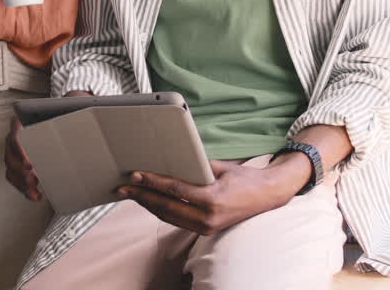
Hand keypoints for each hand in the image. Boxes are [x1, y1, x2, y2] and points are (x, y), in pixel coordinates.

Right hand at [3, 90, 93, 200]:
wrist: (59, 119)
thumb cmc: (62, 113)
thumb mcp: (69, 104)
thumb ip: (74, 102)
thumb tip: (83, 103)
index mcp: (22, 121)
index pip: (15, 134)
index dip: (20, 149)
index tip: (29, 163)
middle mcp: (14, 136)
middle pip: (10, 156)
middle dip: (21, 171)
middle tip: (34, 180)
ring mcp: (13, 151)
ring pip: (11, 169)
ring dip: (21, 183)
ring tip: (35, 191)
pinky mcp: (17, 164)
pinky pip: (14, 178)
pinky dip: (23, 188)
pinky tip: (35, 195)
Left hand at [115, 155, 310, 235]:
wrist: (268, 196)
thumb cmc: (244, 178)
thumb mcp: (220, 167)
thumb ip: (195, 166)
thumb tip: (170, 158)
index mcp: (212, 199)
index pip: (174, 190)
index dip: (152, 183)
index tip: (135, 175)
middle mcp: (207, 217)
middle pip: (165, 207)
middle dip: (141, 197)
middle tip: (122, 188)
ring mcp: (206, 227)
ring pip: (168, 216)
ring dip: (147, 205)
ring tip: (130, 194)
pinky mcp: (205, 230)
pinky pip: (176, 220)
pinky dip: (160, 210)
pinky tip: (149, 201)